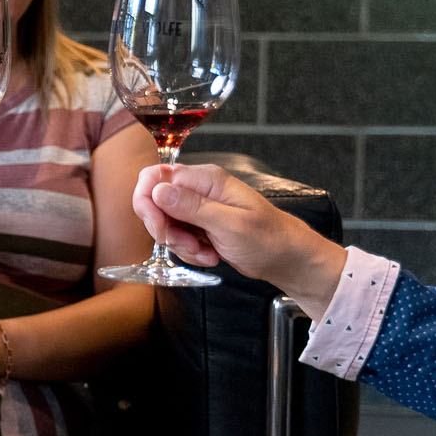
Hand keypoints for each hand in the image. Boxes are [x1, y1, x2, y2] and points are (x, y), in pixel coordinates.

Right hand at [130, 163, 346, 311]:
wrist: (287, 259)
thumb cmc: (269, 239)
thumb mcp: (230, 225)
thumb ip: (192, 207)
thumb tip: (158, 190)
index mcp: (207, 179)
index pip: (155, 177)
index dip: (148, 202)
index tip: (159, 227)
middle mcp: (199, 189)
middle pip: (154, 202)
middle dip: (164, 229)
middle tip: (187, 244)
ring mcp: (198, 208)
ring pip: (164, 223)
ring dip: (179, 244)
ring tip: (206, 253)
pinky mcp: (199, 225)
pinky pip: (176, 237)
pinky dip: (188, 251)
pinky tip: (210, 255)